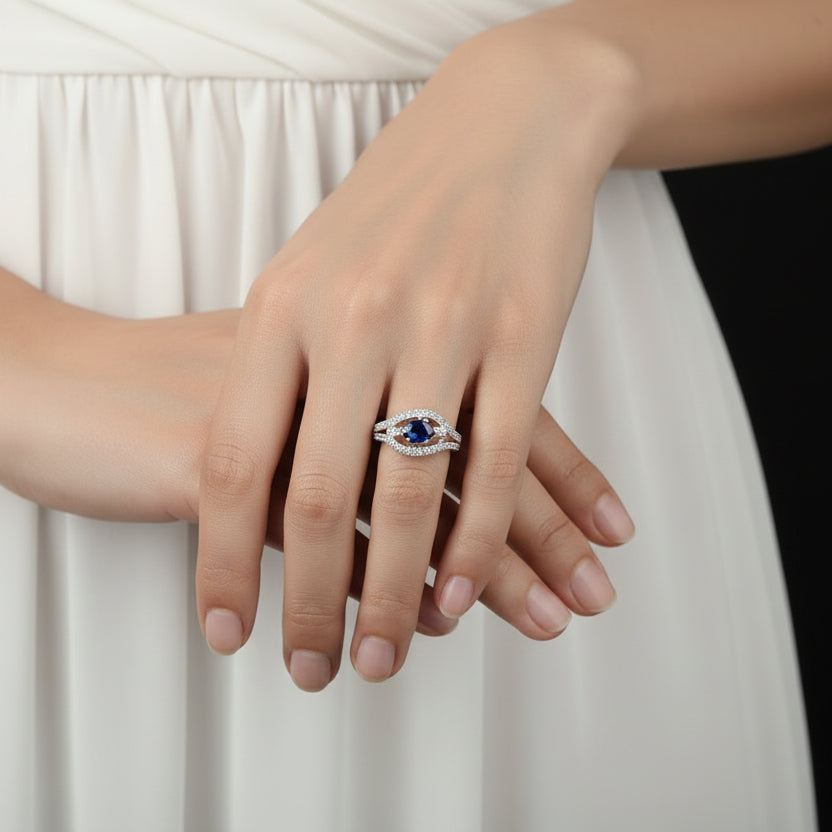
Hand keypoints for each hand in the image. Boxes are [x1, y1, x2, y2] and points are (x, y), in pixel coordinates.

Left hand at [0, 271, 630, 657]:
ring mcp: (440, 329)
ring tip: (393, 655)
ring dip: (399, 593)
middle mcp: (352, 321)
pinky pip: (493, 464)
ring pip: (410, 495)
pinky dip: (478, 542)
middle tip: (316, 670)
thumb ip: (279, 365)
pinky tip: (463, 595)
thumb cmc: (397, 209)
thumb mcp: (309, 272)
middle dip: (315, 604)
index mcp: (281, 309)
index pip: (235, 464)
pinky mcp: (519, 337)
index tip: (229, 634)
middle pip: (318, 498)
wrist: (501, 125)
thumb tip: (254, 472)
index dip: (222, 562)